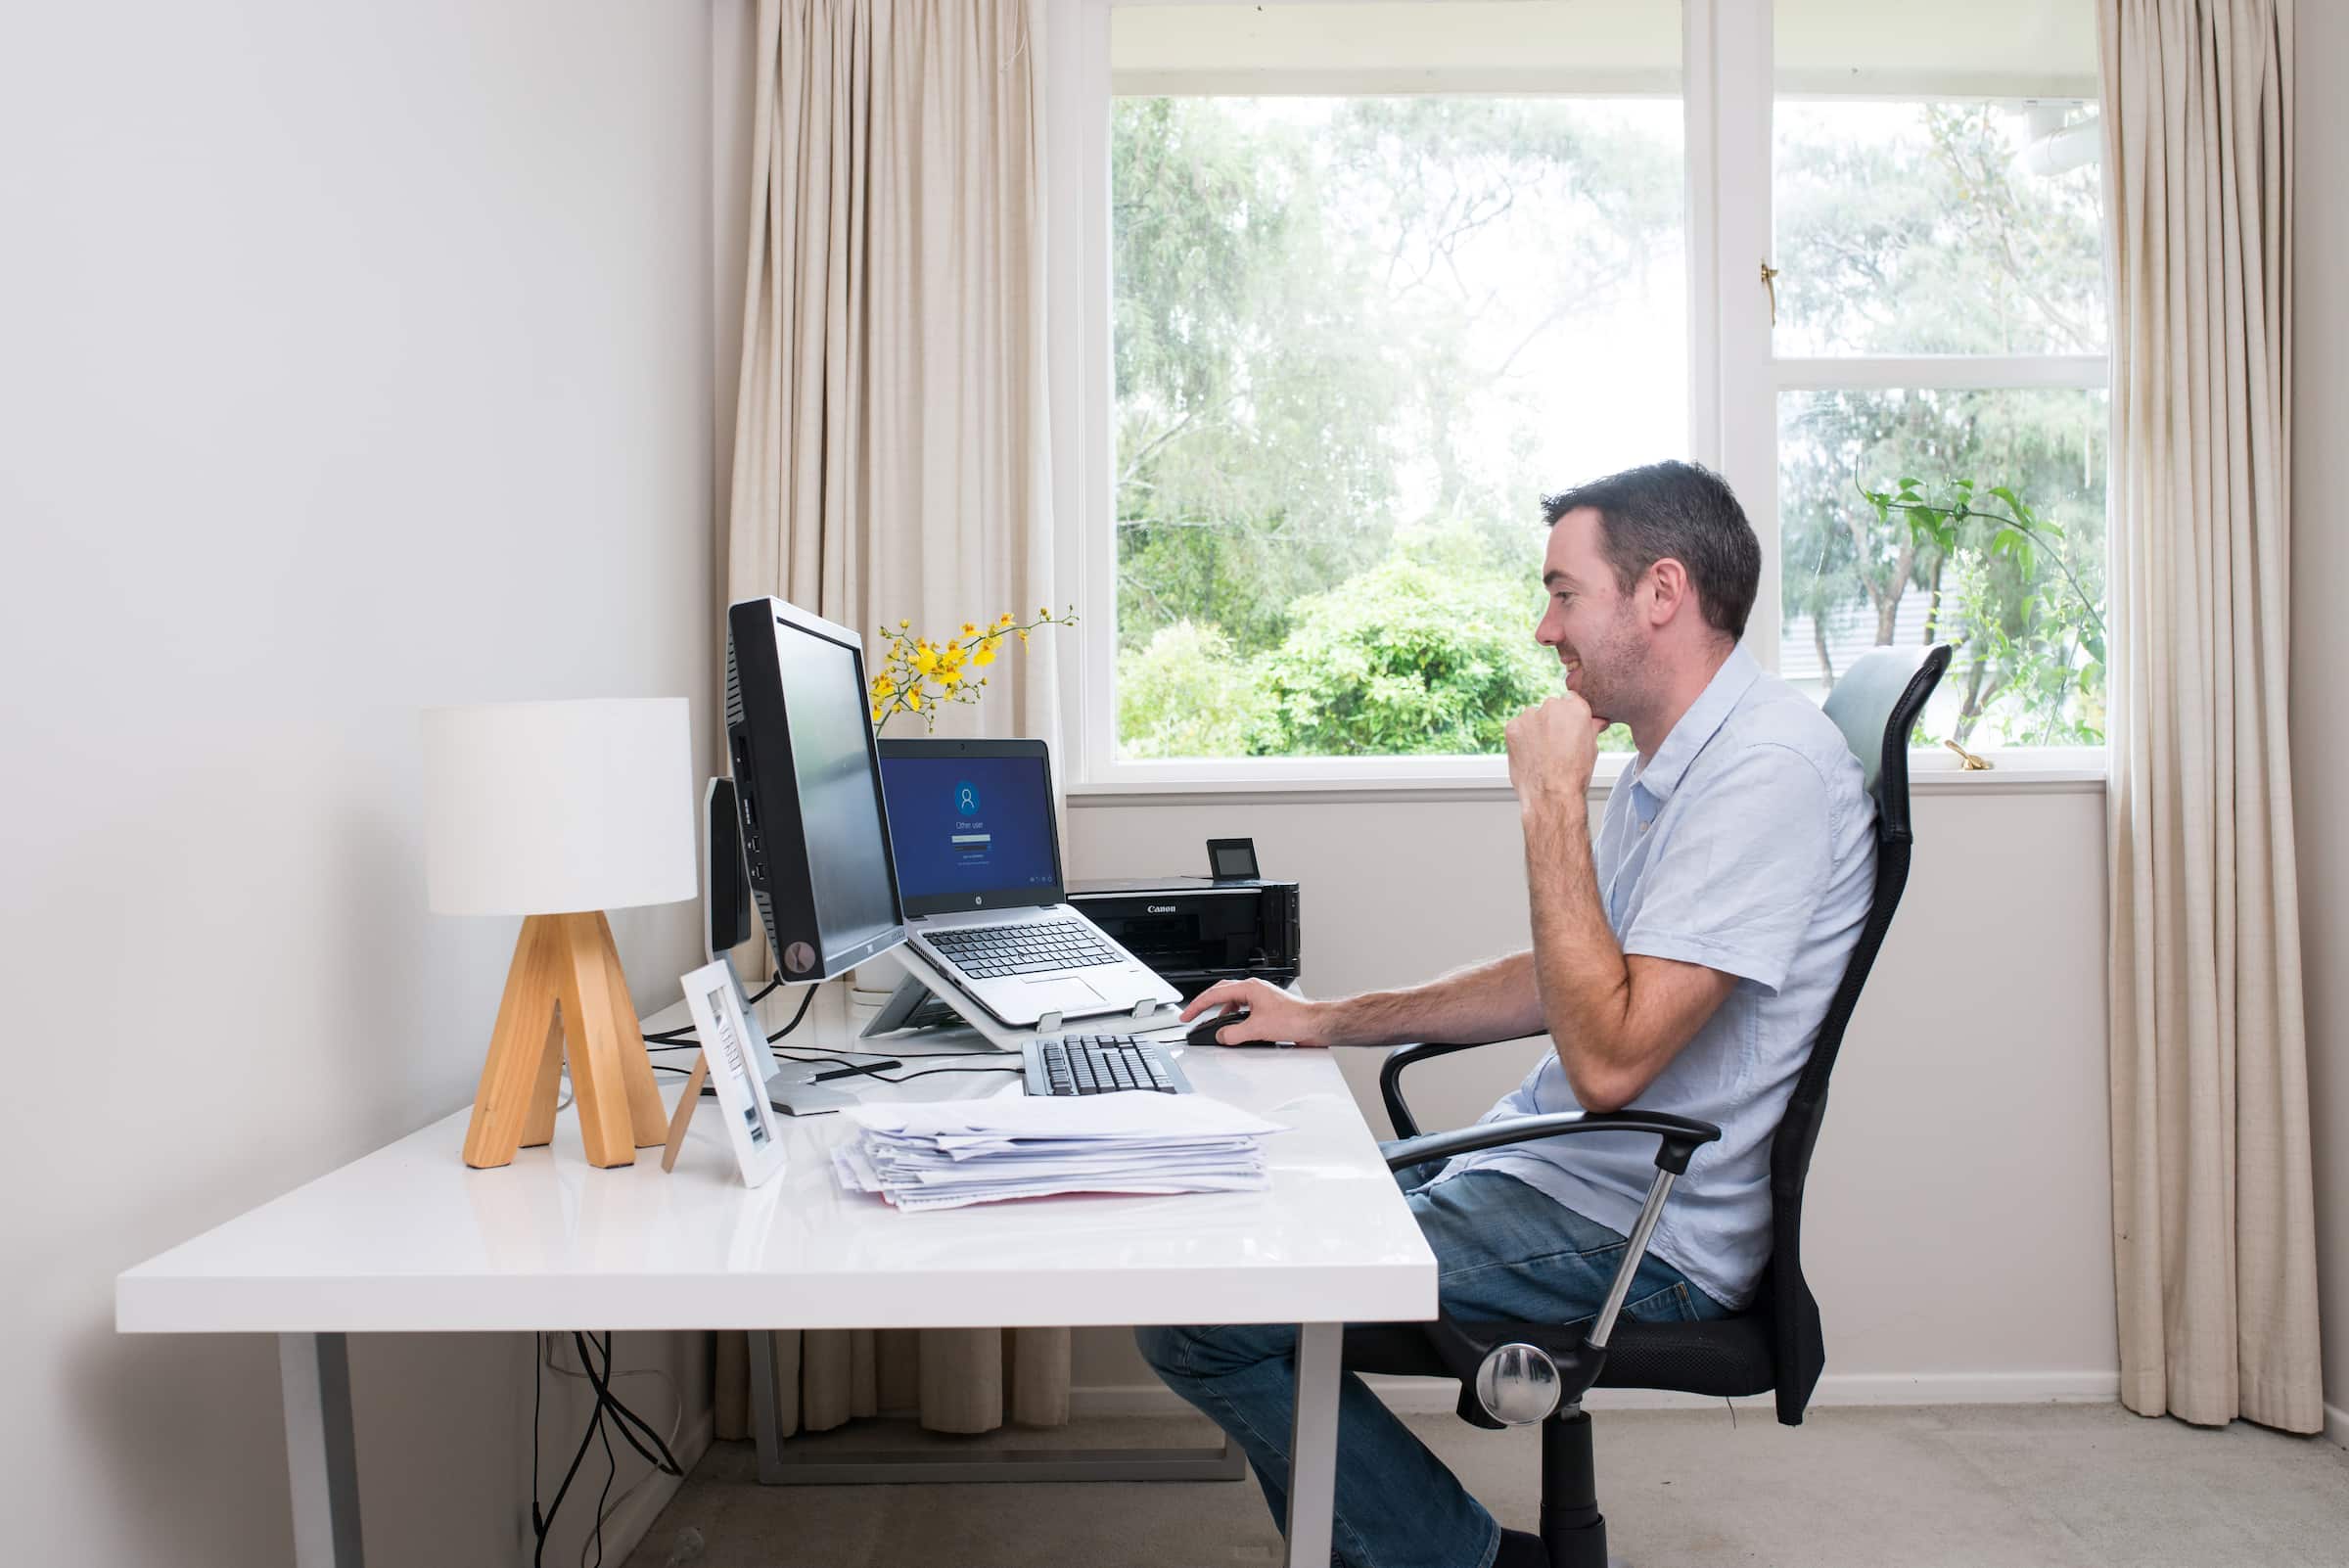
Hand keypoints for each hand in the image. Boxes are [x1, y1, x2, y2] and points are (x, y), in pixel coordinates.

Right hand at [1177, 978, 1329, 1047]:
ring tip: (1214, 1027)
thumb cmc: (1294, 1019)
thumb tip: (1222, 1036)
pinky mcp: (1267, 1010)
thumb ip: (1234, 1033)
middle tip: (1193, 1016)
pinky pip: (1244, 1012)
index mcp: (1249, 988)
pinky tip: (1235, 1031)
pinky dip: (1235, 1021)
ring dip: (1222, 1015)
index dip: (1198, 1005)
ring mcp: (1261, 1000)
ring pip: (1233, 1004)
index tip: (1187, 1015)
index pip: (1215, 994)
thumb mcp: (1257, 1028)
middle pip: (1222, 994)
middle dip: (1205, 1006)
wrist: (1315, 1025)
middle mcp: (1255, 991)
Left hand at [1505, 691, 1606, 809]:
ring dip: (1535, 730)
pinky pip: (1517, 728)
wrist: (1552, 794)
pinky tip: (1529, 755)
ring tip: (1541, 753)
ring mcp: (1530, 715)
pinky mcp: (1513, 727)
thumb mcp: (1591, 747)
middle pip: (1551, 708)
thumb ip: (1591, 727)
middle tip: (1555, 746)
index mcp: (1575, 708)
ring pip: (1532, 718)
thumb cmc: (1574, 774)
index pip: (1571, 700)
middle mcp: (1552, 706)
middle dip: (1552, 722)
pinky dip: (1521, 739)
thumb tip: (1597, 720)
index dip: (1569, 717)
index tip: (1568, 730)